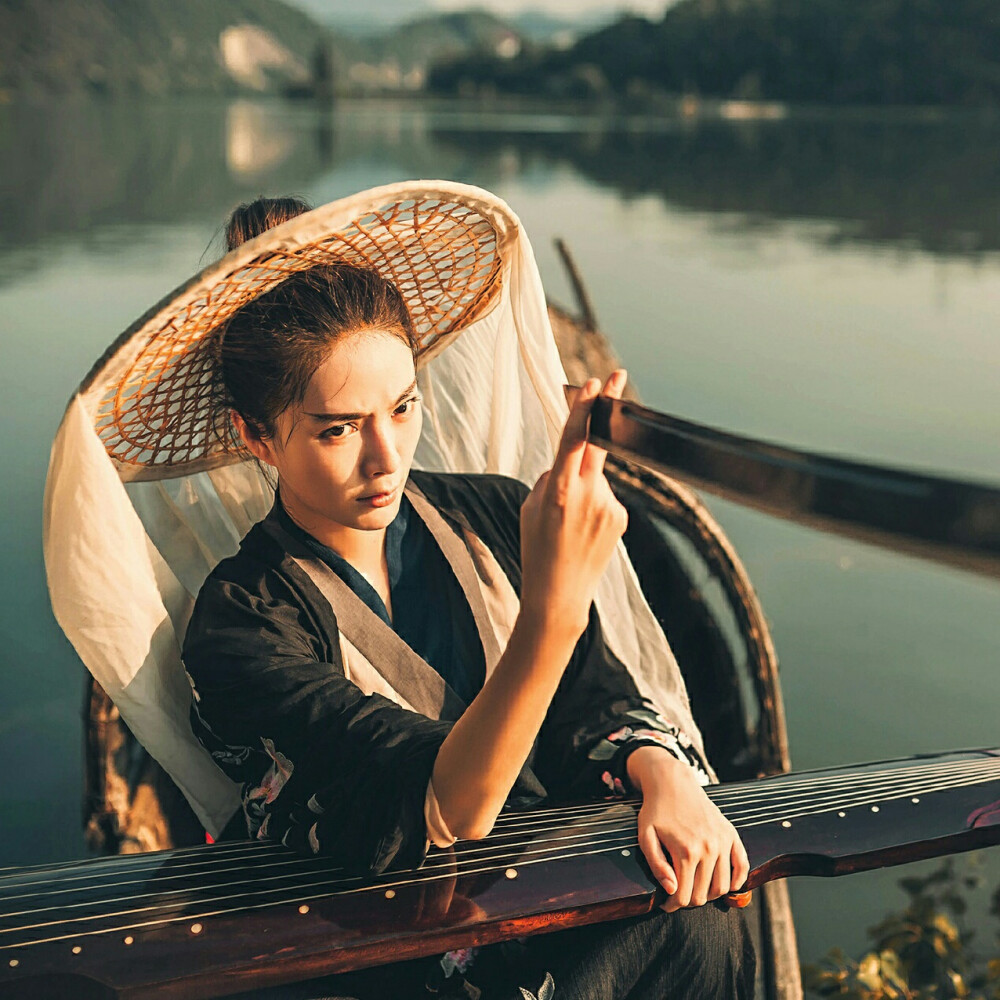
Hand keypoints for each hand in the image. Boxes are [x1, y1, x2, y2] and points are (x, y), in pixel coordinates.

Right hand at [518, 371, 628, 637]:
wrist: (559, 595)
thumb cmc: (537, 548)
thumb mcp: (530, 507)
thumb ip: (550, 478)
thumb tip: (571, 463)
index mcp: (559, 490)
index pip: (574, 440)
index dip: (584, 409)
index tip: (595, 384)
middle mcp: (588, 494)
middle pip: (598, 442)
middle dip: (608, 408)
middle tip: (617, 375)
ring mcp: (609, 506)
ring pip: (596, 476)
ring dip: (583, 484)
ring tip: (569, 521)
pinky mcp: (622, 517)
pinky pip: (604, 497)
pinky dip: (593, 504)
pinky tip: (582, 530)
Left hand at [627, 746, 749, 912]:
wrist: (673, 783)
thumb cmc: (656, 811)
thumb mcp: (646, 837)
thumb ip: (657, 866)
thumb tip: (672, 890)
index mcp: (686, 851)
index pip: (684, 896)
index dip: (673, 905)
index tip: (666, 904)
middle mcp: (709, 848)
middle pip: (704, 895)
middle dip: (689, 900)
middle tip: (678, 893)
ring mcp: (723, 842)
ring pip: (723, 887)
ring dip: (709, 894)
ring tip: (695, 886)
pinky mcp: (731, 835)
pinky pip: (742, 866)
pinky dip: (737, 881)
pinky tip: (724, 884)